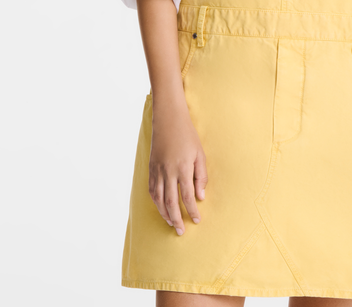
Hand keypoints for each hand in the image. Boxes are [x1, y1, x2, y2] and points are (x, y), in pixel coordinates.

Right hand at [148, 95, 207, 234]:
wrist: (168, 120)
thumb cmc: (188, 136)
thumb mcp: (200, 153)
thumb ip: (201, 176)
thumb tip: (200, 196)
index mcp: (183, 168)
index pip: (187, 196)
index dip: (192, 211)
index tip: (196, 220)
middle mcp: (168, 172)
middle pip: (171, 202)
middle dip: (176, 219)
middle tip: (181, 231)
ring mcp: (157, 171)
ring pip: (159, 199)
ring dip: (165, 213)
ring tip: (171, 223)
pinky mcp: (150, 168)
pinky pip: (151, 190)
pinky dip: (156, 202)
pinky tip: (161, 208)